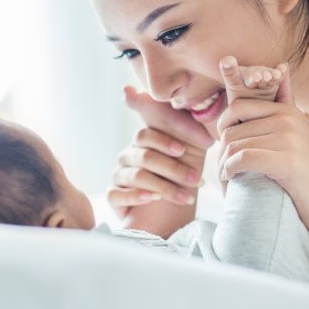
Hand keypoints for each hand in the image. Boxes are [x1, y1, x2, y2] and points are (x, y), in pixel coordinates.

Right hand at [108, 86, 213, 218]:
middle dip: (173, 169)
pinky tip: (154, 199)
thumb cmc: (184, 176)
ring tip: (186, 196)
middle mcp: (129, 155)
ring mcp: (119, 174)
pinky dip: (137, 196)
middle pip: (144, 156)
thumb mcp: (191, 149)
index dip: (163, 141)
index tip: (181, 150)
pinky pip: (117, 193)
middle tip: (195, 179)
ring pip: (136, 175)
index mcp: (145, 141)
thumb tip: (166, 95)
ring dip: (164, 186)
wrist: (176, 214)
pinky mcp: (113, 195)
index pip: (145, 134)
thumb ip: (181, 123)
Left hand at [215, 71, 308, 234]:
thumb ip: (285, 104)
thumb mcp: (297, 134)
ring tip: (225, 178)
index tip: (222, 146)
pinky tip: (230, 180)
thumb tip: (281, 65)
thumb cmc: (307, 174)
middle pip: (233, 129)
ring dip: (223, 165)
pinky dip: (229, 171)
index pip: (238, 107)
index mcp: (287, 111)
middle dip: (222, 151)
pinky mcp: (286, 160)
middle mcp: (288, 120)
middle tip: (221, 169)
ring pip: (235, 145)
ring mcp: (289, 139)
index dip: (223, 126)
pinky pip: (242, 158)